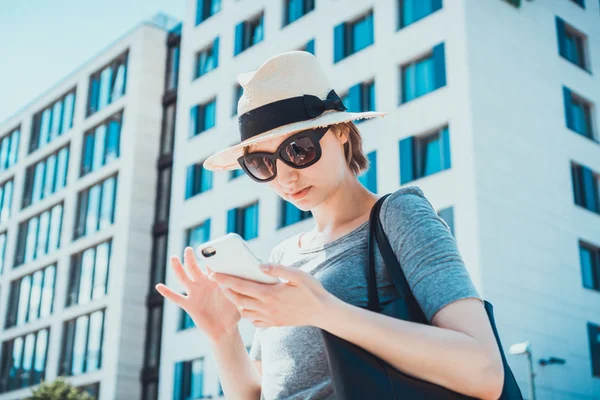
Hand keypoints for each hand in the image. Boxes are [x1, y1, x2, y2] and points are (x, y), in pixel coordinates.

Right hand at [155, 247, 241, 340]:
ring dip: (178, 268)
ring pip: (184, 278)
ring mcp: (195, 294)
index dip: (209, 257)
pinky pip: (177, 298)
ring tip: (173, 258)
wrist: (225, 329)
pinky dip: (167, 292)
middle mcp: (203, 284)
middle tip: (189, 249)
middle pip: (194, 268)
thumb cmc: (233, 312)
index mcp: (215, 280)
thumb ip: (235, 290)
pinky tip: (159, 286)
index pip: (210, 265)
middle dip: (190, 258)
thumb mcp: (237, 298)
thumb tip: (236, 281)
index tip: (209, 248)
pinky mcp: (189, 305)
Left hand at [209, 264, 335, 327]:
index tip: (213, 274)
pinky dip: (247, 313)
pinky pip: (254, 321)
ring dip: (235, 302)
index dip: (225, 280)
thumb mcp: (298, 275)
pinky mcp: (274, 323)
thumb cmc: (312, 290)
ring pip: (244, 312)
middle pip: (238, 300)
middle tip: (217, 281)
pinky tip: (248, 305)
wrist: (323, 312)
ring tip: (231, 291)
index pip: (241, 286)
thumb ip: (278, 269)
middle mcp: (267, 308)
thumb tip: (259, 265)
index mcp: (270, 294)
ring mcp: (270, 318)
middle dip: (225, 290)